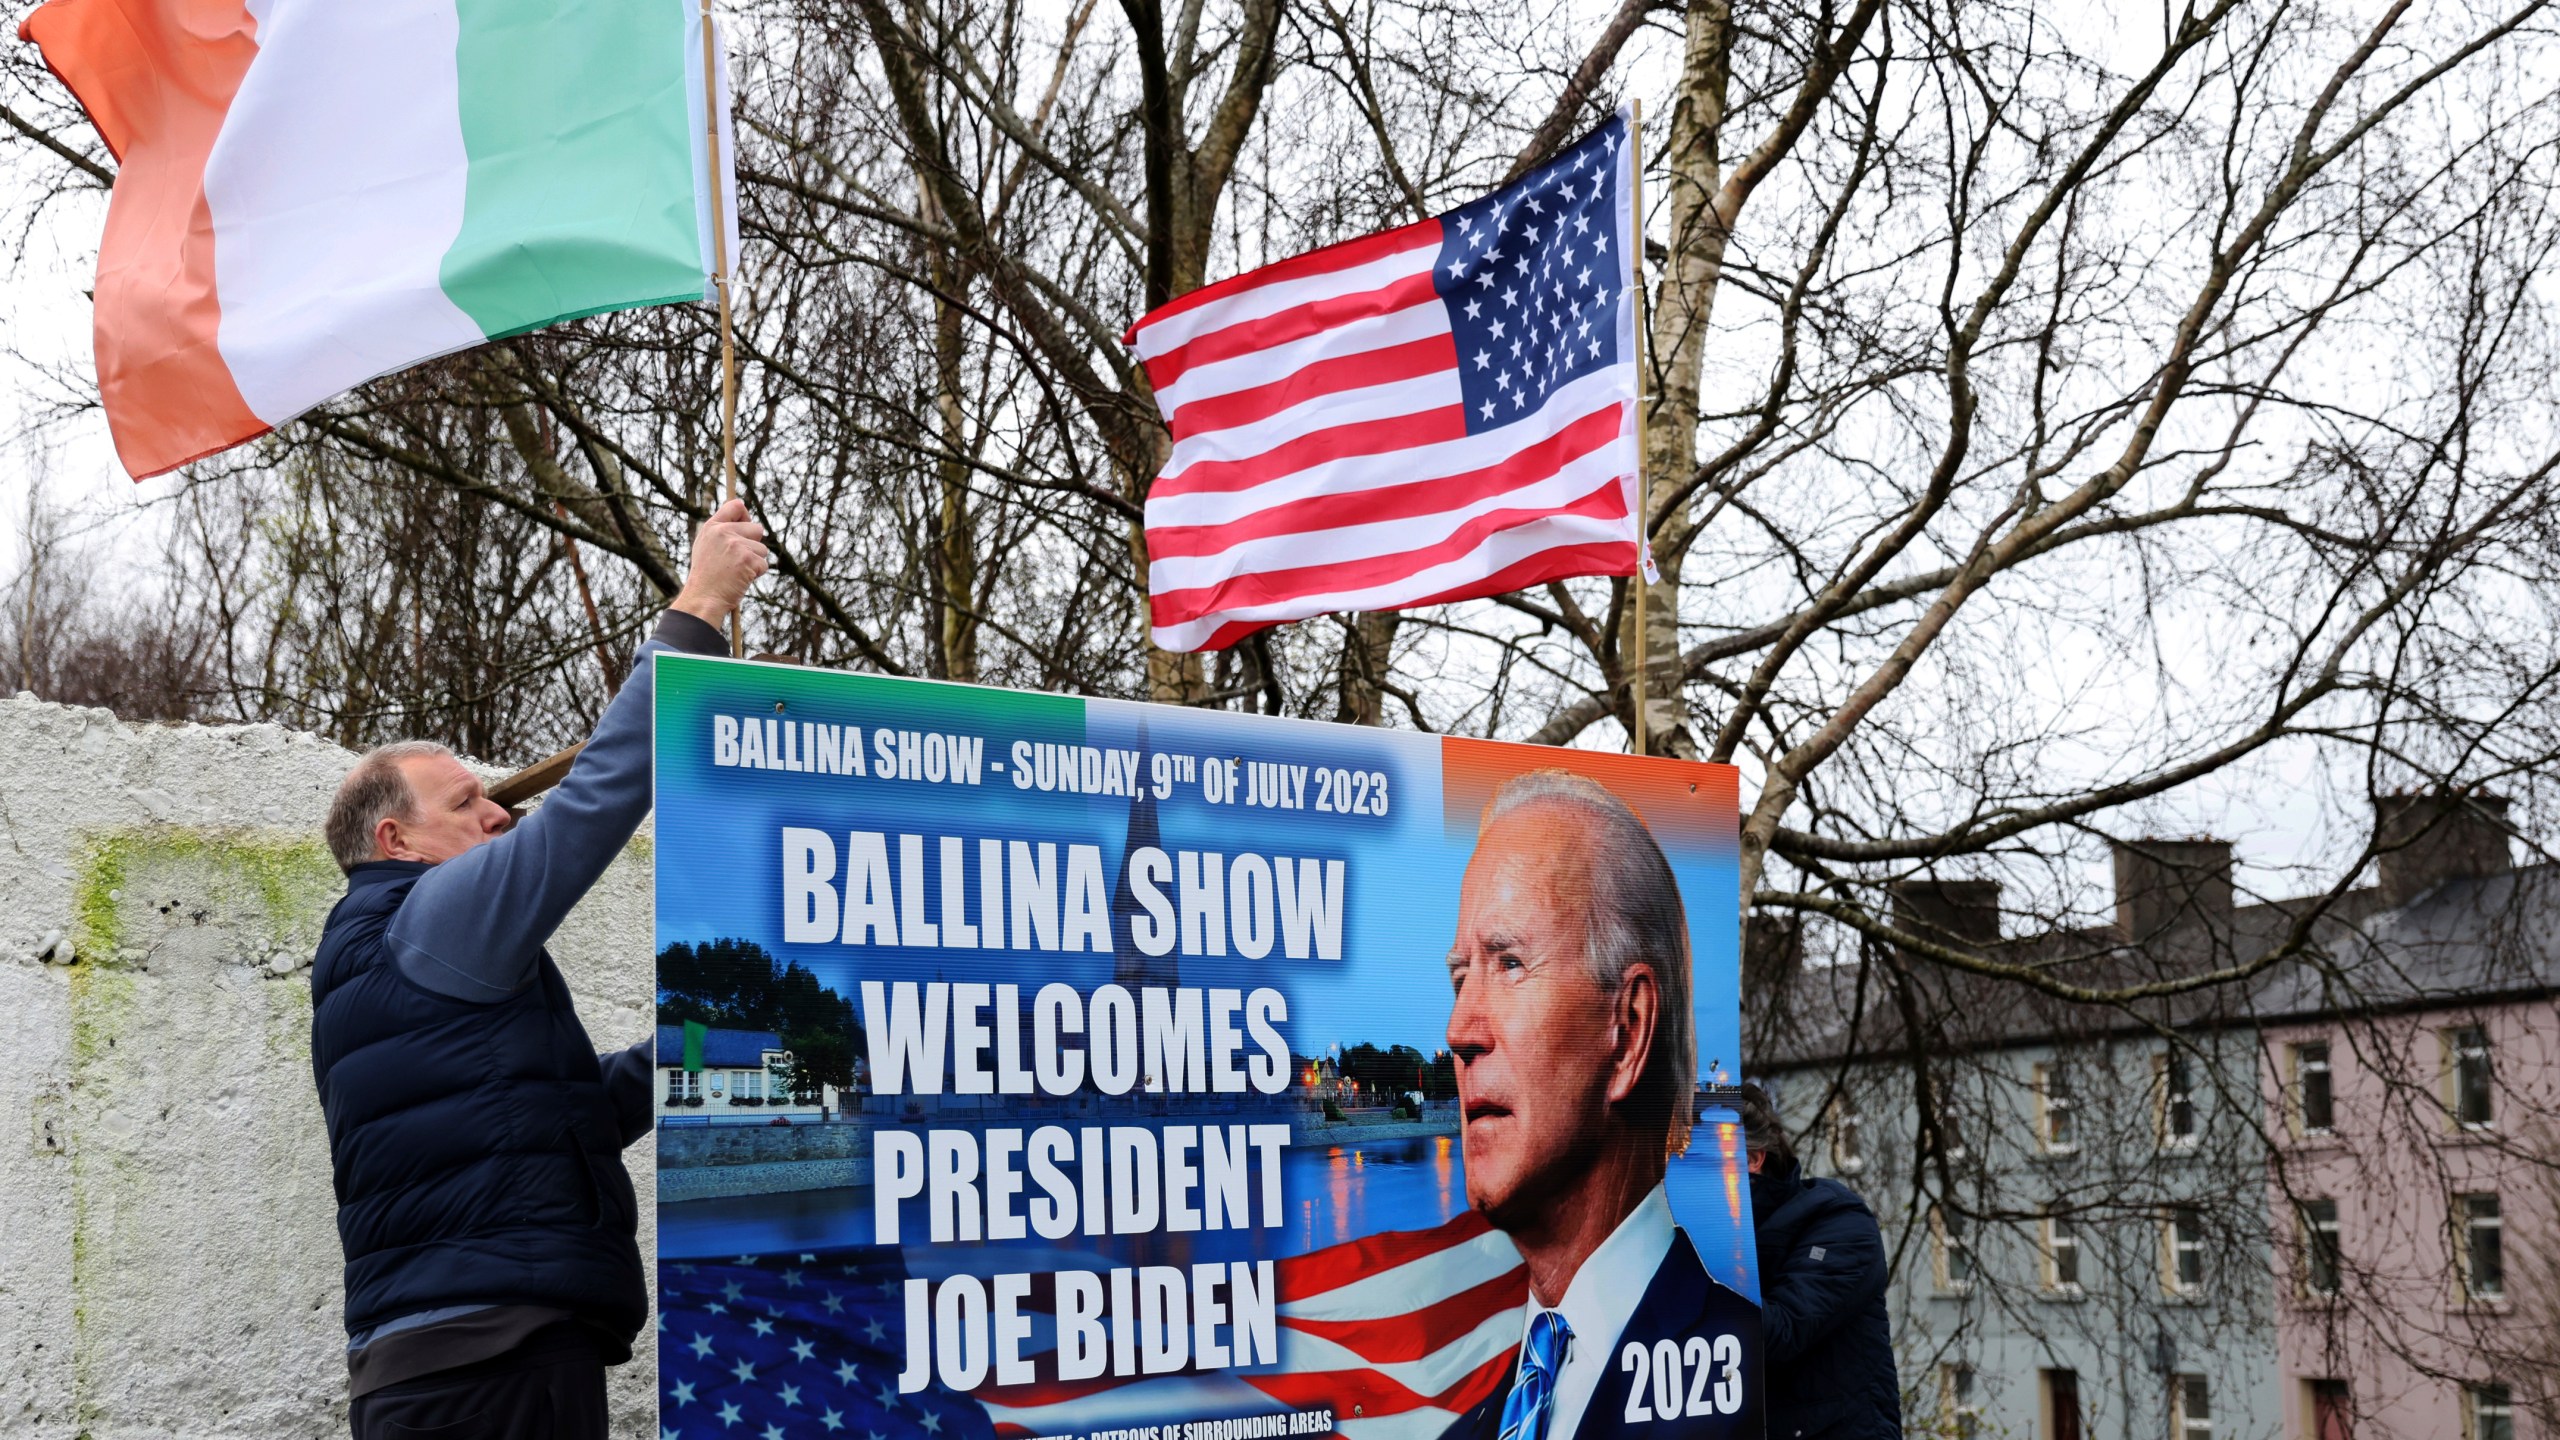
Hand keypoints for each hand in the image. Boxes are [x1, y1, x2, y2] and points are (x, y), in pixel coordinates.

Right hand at [671, 498, 768, 625]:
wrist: (703, 598)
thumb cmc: (706, 577)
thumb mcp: (706, 548)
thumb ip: (721, 533)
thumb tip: (745, 521)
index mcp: (712, 527)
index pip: (736, 506)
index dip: (746, 515)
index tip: (746, 524)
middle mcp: (723, 532)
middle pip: (757, 529)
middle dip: (754, 545)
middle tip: (738, 561)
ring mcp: (736, 544)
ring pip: (762, 549)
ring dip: (755, 562)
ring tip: (737, 572)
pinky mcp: (748, 559)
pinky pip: (764, 564)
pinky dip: (756, 574)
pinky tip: (741, 579)